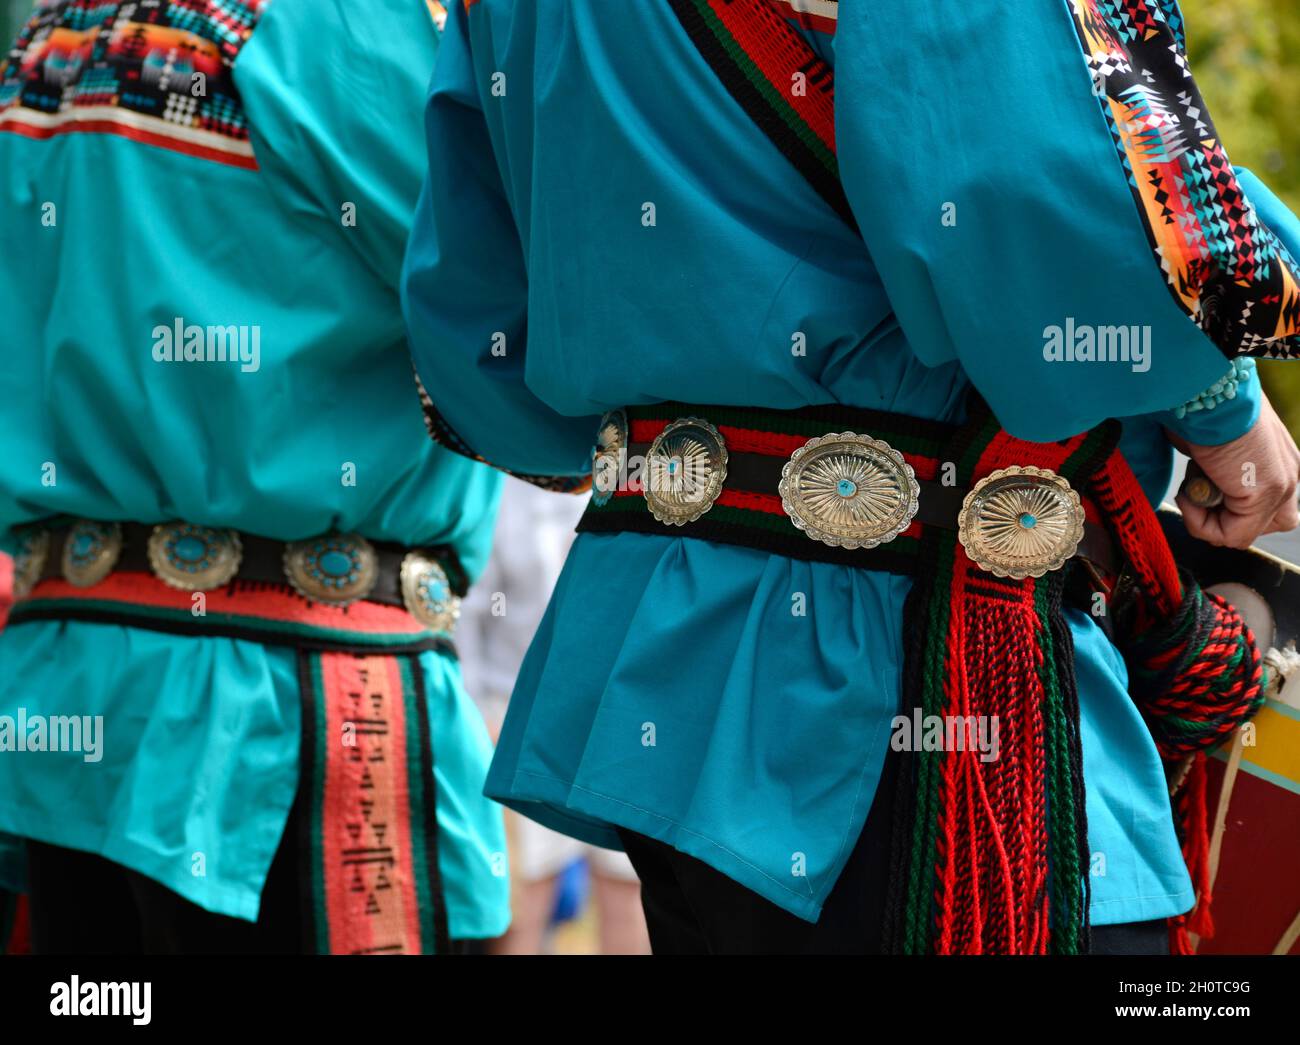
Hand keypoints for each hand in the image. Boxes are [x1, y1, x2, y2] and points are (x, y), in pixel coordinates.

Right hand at [1170, 395, 1299, 548]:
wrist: (1209, 391)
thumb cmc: (1201, 406)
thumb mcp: (1209, 441)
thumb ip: (1213, 465)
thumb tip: (1192, 481)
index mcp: (1279, 457)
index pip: (1269, 503)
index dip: (1227, 506)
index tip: (1196, 484)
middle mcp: (1290, 472)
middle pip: (1267, 523)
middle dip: (1224, 519)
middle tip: (1197, 494)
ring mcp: (1282, 485)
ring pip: (1245, 533)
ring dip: (1208, 522)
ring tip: (1191, 490)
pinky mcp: (1266, 495)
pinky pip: (1229, 535)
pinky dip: (1199, 522)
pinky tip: (1188, 494)